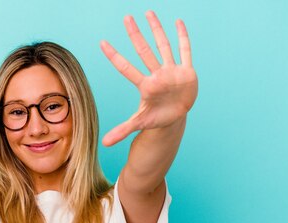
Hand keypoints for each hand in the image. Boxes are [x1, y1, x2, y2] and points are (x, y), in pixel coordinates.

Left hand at [100, 11, 197, 145]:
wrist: (175, 117)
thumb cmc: (155, 118)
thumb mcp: (139, 124)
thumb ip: (122, 131)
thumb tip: (103, 144)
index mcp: (145, 86)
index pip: (126, 68)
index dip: (114, 56)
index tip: (102, 44)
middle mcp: (157, 74)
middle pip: (144, 51)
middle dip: (135, 34)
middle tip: (126, 18)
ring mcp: (171, 71)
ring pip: (163, 46)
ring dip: (157, 30)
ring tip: (148, 12)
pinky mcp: (186, 72)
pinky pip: (185, 51)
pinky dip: (183, 37)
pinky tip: (178, 22)